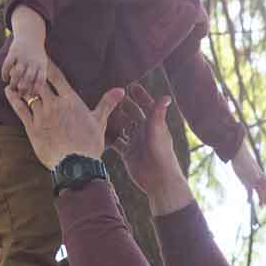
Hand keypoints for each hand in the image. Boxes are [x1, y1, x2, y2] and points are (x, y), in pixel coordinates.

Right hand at [1, 34, 51, 98]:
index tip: (31, 95)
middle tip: (19, 94)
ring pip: (17, 72)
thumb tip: (31, 95)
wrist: (30, 35)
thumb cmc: (36, 55)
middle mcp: (33, 61)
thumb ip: (38, 77)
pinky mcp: (13, 52)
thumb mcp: (42, 63)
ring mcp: (22, 56)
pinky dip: (5, 73)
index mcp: (41, 64)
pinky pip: (7, 64)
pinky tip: (4, 79)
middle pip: (28, 78)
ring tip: (11, 87)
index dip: (36, 89)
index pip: (40, 79)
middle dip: (23, 88)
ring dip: (13, 82)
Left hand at [2, 55, 121, 172]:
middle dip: (33, 72)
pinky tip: (9, 91)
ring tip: (16, 76)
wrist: (77, 166)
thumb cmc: (89, 144)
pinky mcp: (32, 128)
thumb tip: (121, 90)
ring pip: (28, 94)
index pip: (57, 76)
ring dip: (22, 84)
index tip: (43, 56)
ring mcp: (42, 116)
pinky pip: (20, 108)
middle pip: (40, 82)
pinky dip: (13, 98)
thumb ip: (107, 103)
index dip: (49, 64)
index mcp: (71, 101)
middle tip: (26, 63)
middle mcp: (55, 105)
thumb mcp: (100, 122)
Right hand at [114, 89, 194, 215]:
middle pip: (132, 114)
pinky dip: (108, 137)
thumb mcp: (157, 132)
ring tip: (102, 108)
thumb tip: (166, 96)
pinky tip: (98, 130)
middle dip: (124, 104)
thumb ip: (158, 114)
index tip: (131, 84)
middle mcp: (144, 132)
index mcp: (153, 124)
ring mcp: (135, 142)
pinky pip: (116, 142)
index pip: (147, 106)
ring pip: (123, 127)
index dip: (140, 95)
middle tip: (112, 93)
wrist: (158, 180)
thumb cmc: (161, 155)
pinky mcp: (127, 153)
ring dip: (114, 119)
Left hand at [229, 142, 265, 205]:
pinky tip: (248, 202)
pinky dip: (249, 197)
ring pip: (258, 192)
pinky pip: (249, 192)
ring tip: (261, 206)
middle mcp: (258, 179)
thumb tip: (258, 177)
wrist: (237, 156)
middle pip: (264, 190)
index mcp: (261, 175)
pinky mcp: (246, 183)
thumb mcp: (249, 166)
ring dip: (260, 199)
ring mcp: (252, 181)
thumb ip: (254, 172)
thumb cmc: (244, 160)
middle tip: (264, 204)